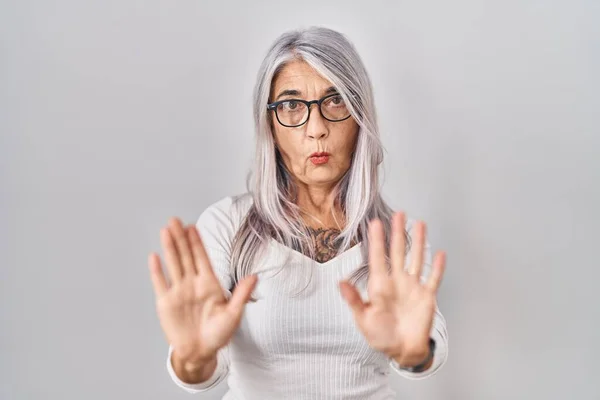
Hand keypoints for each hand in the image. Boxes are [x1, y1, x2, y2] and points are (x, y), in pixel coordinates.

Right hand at [148, 217, 257, 365]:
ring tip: (166, 230)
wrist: (200, 353)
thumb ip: (241, 294)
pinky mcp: (166, 303)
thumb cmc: (218, 334)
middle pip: (186, 256)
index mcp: (209, 283)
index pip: (202, 258)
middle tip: (175, 220)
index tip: (193, 227)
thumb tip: (255, 276)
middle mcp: (192, 283)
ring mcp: (179, 291)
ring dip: (169, 248)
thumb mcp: (234, 314)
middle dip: (181, 238)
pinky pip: (160, 283)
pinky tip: (154, 256)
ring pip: (173, 264)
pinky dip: (157, 271)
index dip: (197, 242)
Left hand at [339, 212, 445, 364]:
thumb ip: (354, 301)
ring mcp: (412, 287)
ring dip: (418, 242)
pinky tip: (440, 253)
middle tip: (399, 214)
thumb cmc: (380, 336)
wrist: (402, 350)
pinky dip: (437, 267)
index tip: (374, 223)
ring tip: (420, 224)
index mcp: (380, 286)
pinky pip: (433, 279)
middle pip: (397, 252)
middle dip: (397, 233)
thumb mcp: (363, 320)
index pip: (377, 258)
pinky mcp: (427, 296)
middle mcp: (397, 281)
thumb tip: (341, 283)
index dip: (377, 241)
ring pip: (416, 259)